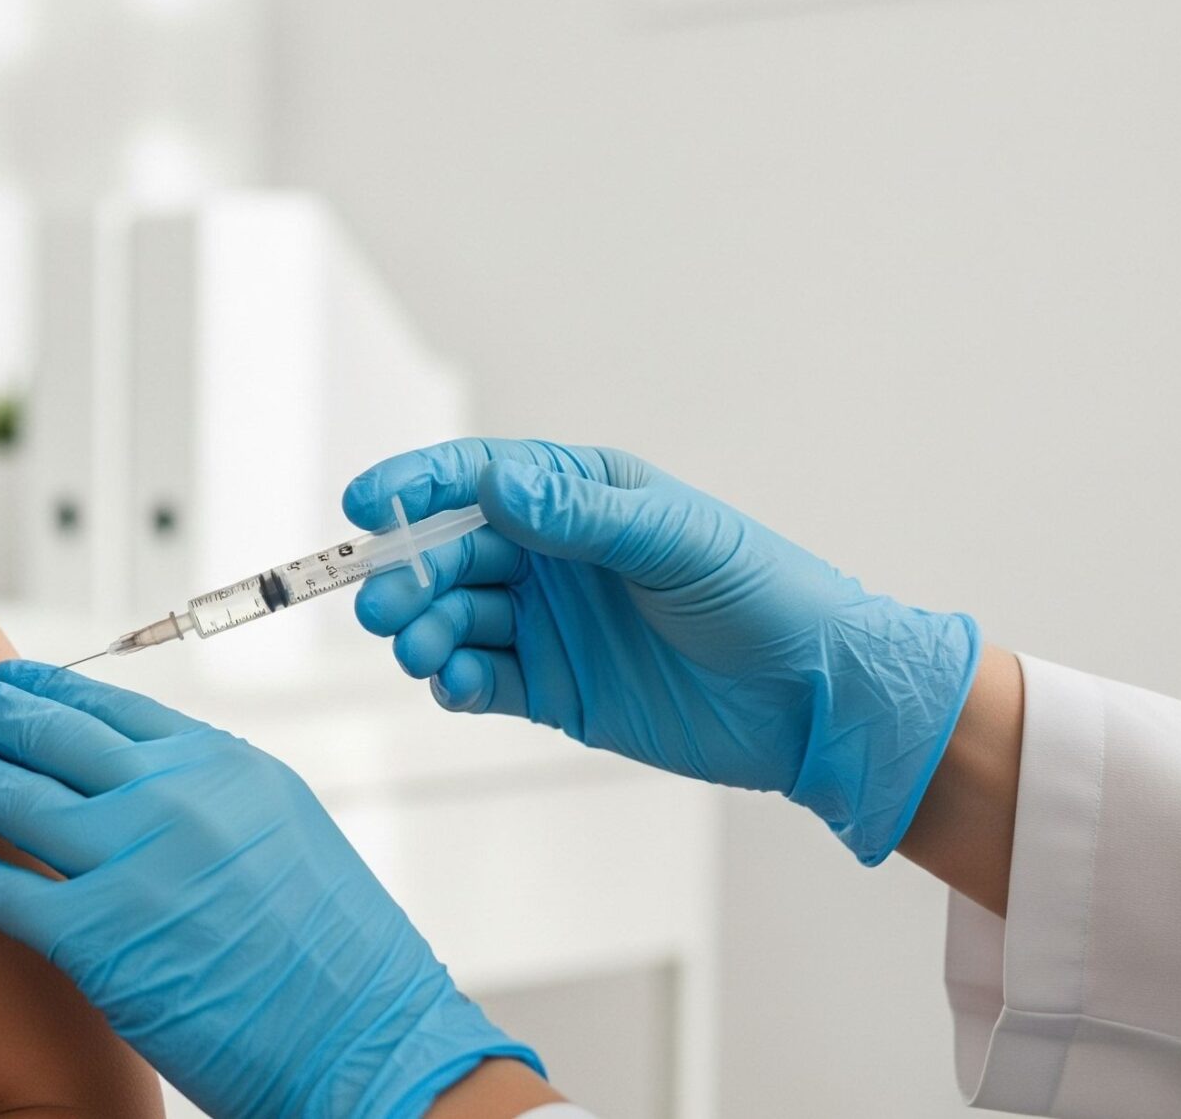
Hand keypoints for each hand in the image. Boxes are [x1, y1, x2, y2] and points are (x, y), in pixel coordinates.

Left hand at [0, 661, 541, 1118]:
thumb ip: (213, 797)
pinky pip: (12, 893)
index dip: (49, 689)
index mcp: (225, 768)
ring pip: (19, 798)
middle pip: (54, 736)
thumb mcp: (287, 834)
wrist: (366, 1041)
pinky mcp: (104, 939)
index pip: (112, 706)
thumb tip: (150, 779)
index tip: (11, 678)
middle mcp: (176, 800)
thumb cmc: (339, 956)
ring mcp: (136, 864)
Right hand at [347, 438, 980, 862]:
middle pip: (449, 551)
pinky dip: (454, 681)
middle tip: (386, 604)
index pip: (477, 478)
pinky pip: (480, 679)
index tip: (363, 504)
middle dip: (407, 572)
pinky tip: (455, 684)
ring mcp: (547, 623)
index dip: (414, 486)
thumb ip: (585, 516)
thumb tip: (500, 483)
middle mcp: (552, 556)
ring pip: (453, 616)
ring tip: (422, 651)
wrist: (817, 701)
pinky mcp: (552, 688)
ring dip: (423, 629)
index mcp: (579, 498)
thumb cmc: (766, 598)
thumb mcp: (679, 542)